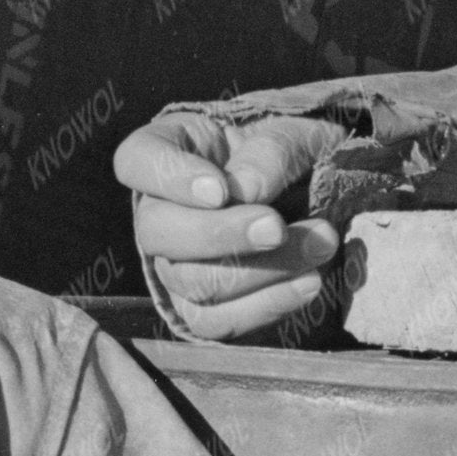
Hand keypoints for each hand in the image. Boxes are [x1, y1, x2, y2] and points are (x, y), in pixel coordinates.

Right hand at [115, 106, 349, 339]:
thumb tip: (248, 191)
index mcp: (167, 150)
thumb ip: (271, 151)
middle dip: (219, 235)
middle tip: (276, 227)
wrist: (317, 198)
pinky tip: (308, 282)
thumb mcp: (294, 133)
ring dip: (258, 272)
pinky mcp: (203, 307)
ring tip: (318, 247)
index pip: (138, 161)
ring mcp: (175, 264)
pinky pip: (217, 321)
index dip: (172, 179)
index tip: (220, 189)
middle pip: (156, 231)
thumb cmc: (294, 154)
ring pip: (188, 282)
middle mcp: (159, 209)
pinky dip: (266, 306)